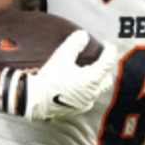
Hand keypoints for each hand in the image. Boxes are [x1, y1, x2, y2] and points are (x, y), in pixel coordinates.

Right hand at [0, 31, 116, 120]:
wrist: (35, 101)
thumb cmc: (48, 79)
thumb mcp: (61, 57)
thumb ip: (74, 44)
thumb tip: (83, 35)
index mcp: (91, 79)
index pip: (109, 62)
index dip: (110, 51)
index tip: (106, 44)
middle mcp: (92, 93)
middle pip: (107, 78)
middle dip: (106, 68)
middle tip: (99, 58)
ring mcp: (86, 103)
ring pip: (99, 89)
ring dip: (97, 79)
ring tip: (87, 71)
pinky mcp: (79, 109)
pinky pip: (89, 98)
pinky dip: (88, 89)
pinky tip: (78, 84)